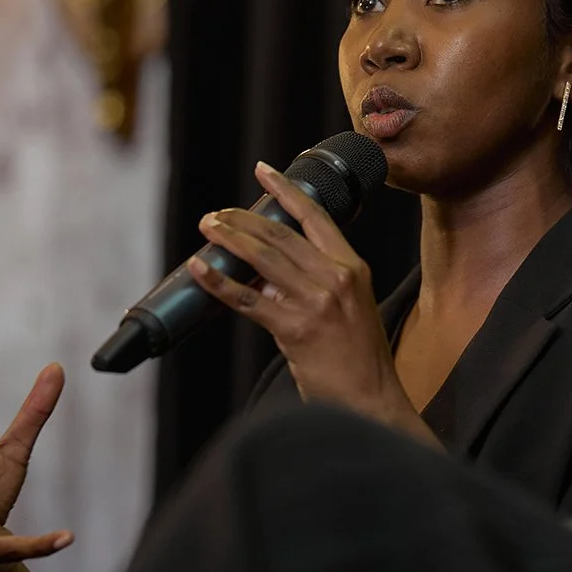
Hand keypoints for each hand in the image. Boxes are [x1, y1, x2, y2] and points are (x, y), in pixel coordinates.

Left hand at [190, 161, 432, 441]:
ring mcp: (317, 302)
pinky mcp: (296, 329)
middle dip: (243, 218)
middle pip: (282, 234)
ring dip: (229, 239)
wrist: (371, 399)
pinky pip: (247, 299)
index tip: (263, 171)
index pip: (316, 217)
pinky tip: (200, 268)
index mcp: (353, 268)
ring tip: (207, 228)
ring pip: (262, 259)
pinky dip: (219, 281)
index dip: (286, 190)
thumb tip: (266, 276)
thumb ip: (315, 286)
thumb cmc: (359, 359)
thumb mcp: (351, 308)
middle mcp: (337, 278)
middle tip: (217, 214)